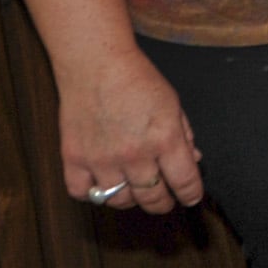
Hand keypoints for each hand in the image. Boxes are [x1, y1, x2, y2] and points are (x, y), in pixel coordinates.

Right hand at [59, 47, 203, 214]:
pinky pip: (82, 193)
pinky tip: (102, 183)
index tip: (190, 197)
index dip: (191, 194)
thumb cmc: (136, 79)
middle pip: (152, 198)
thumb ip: (184, 135)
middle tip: (164, 200)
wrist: (96, 64)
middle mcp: (134, 154)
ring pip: (119, 201)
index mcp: (165, 138)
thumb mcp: (173, 104)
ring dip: (130, 199)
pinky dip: (93, 194)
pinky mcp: (74, 158)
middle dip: (163, 203)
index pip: (184, 182)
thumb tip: (192, 161)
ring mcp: (102, 159)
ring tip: (134, 189)